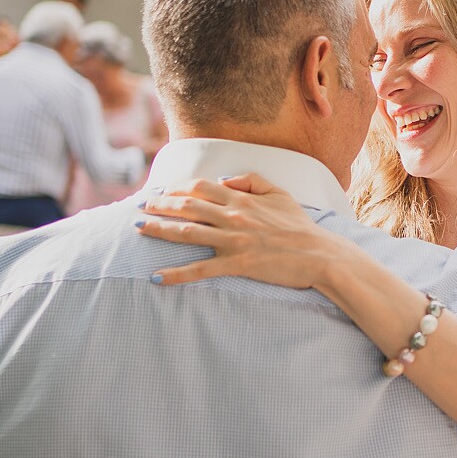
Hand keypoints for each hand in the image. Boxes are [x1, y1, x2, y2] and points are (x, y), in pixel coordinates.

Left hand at [138, 174, 346, 288]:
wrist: (319, 254)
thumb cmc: (301, 226)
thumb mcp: (280, 193)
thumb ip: (252, 181)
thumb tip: (224, 180)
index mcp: (242, 199)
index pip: (201, 187)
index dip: (177, 187)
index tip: (161, 191)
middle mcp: (233, 217)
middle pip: (187, 206)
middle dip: (159, 204)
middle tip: (139, 205)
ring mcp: (233, 241)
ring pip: (187, 232)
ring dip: (159, 229)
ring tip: (138, 228)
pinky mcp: (237, 264)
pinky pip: (201, 269)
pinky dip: (177, 274)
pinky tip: (156, 277)